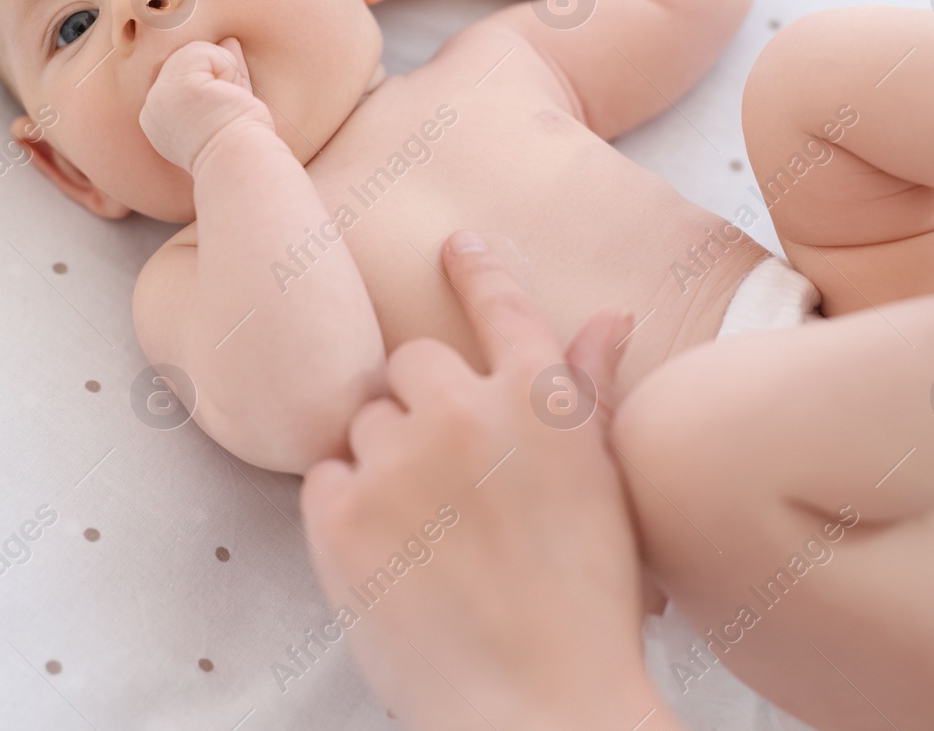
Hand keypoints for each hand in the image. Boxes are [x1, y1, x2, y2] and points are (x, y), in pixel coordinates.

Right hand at [138, 37, 274, 174]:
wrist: (240, 164)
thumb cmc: (242, 145)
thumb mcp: (228, 104)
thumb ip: (222, 73)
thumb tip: (227, 40)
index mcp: (159, 120)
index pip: (186, 79)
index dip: (213, 87)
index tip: (223, 117)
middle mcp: (152, 108)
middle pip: (189, 63)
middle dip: (219, 78)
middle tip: (229, 110)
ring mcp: (160, 93)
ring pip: (197, 53)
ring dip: (225, 74)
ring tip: (229, 104)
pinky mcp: (176, 82)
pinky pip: (207, 51)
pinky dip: (229, 69)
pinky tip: (228, 96)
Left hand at [301, 231, 675, 730]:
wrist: (538, 706)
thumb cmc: (585, 608)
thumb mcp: (604, 489)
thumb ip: (589, 394)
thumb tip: (610, 319)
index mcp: (542, 403)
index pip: (500, 305)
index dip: (476, 272)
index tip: (454, 247)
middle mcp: (467, 411)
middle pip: (412, 362)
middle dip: (422, 404)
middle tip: (449, 476)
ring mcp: (398, 460)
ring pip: (366, 421)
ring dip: (384, 460)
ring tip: (429, 534)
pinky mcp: (341, 514)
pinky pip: (324, 476)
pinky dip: (344, 507)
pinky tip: (392, 556)